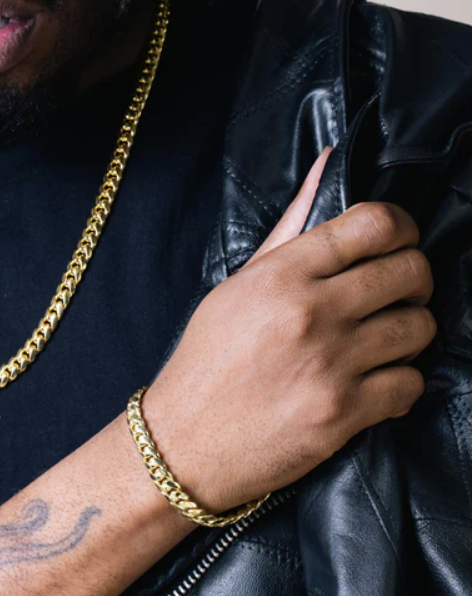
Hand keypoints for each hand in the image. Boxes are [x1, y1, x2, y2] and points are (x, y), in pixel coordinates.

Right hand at [144, 147, 435, 512]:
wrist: (185, 439)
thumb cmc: (207, 357)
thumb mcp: (238, 285)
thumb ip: (290, 226)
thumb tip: (329, 164)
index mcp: (281, 274)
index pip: (372, 224)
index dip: (400, 225)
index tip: (397, 239)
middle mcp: (311, 313)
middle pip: (410, 270)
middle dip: (414, 276)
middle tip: (395, 289)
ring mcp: (331, 365)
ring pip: (420, 327)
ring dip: (410, 328)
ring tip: (384, 335)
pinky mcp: (344, 414)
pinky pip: (412, 384)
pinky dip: (402, 380)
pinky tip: (376, 378)